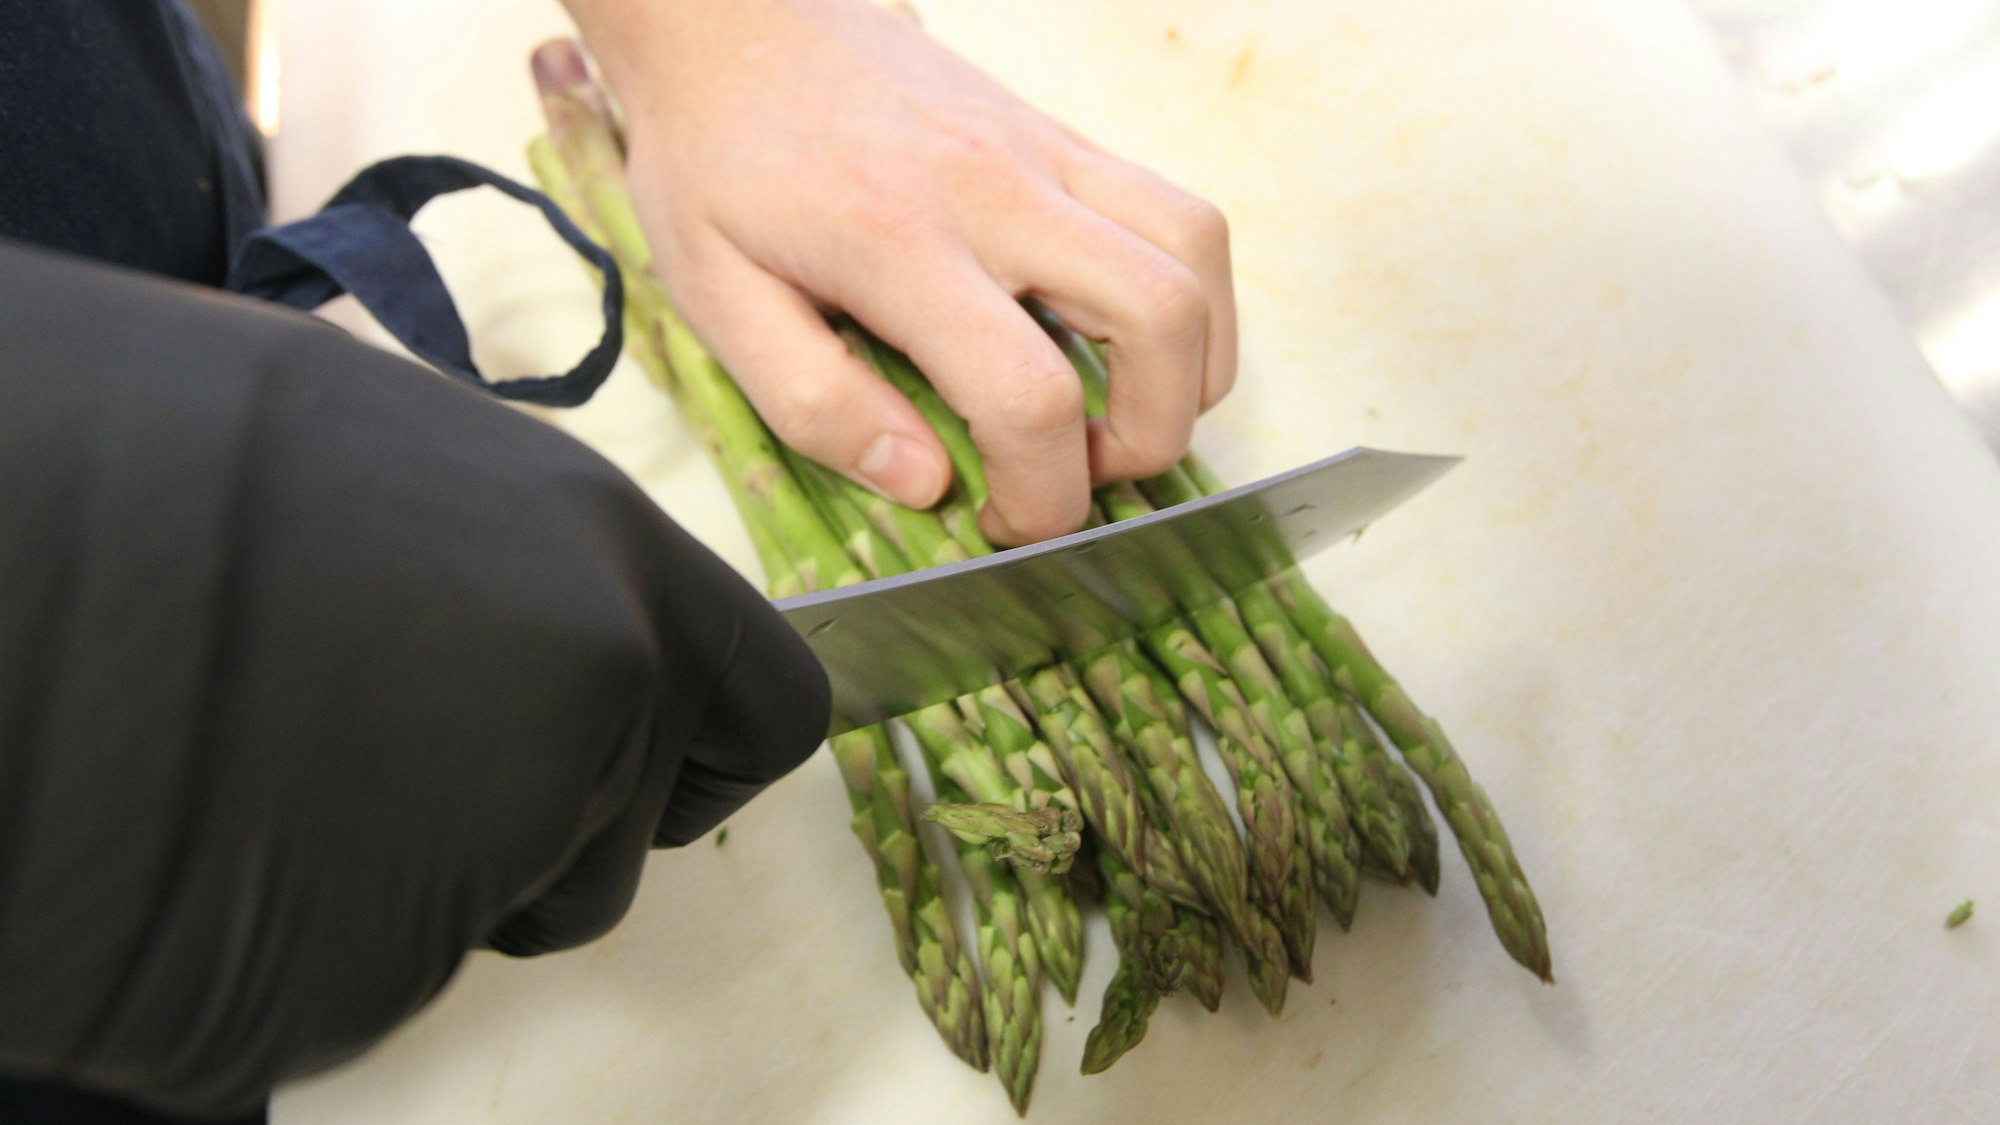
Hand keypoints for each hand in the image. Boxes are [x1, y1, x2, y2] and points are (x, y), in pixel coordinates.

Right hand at [0, 244, 828, 1115]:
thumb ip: (539, 565)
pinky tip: (223, 836)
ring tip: (280, 763)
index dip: (707, 746)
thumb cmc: (164, 459)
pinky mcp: (362, 973)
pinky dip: (317, 934)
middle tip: (389, 741)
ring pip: (510, 910)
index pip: (769, 710)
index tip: (652, 750)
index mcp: (611, 570)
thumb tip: (574, 623)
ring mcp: (488, 851)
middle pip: (631, 832)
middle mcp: (591, 712)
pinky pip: (381, 969)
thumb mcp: (407, 457)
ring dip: (432, 875)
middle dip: (550, 820)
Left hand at [563, 0, 1236, 542]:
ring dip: (1191, 360)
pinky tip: (1127, 336)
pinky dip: (1188, 293)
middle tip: (1081, 470)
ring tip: (1122, 408)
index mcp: (901, 244)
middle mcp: (998, 191)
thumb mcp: (718, 296)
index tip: (1005, 521)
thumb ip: (816, 403)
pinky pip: (1178, 212)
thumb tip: (924, 482)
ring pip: (1197, 254)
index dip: (1043, 494)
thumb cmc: (720, 157)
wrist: (737, 20)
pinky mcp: (1065, 136)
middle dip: (1151, 434)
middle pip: (1160, 318)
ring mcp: (1046, 151)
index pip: (1029, 394)